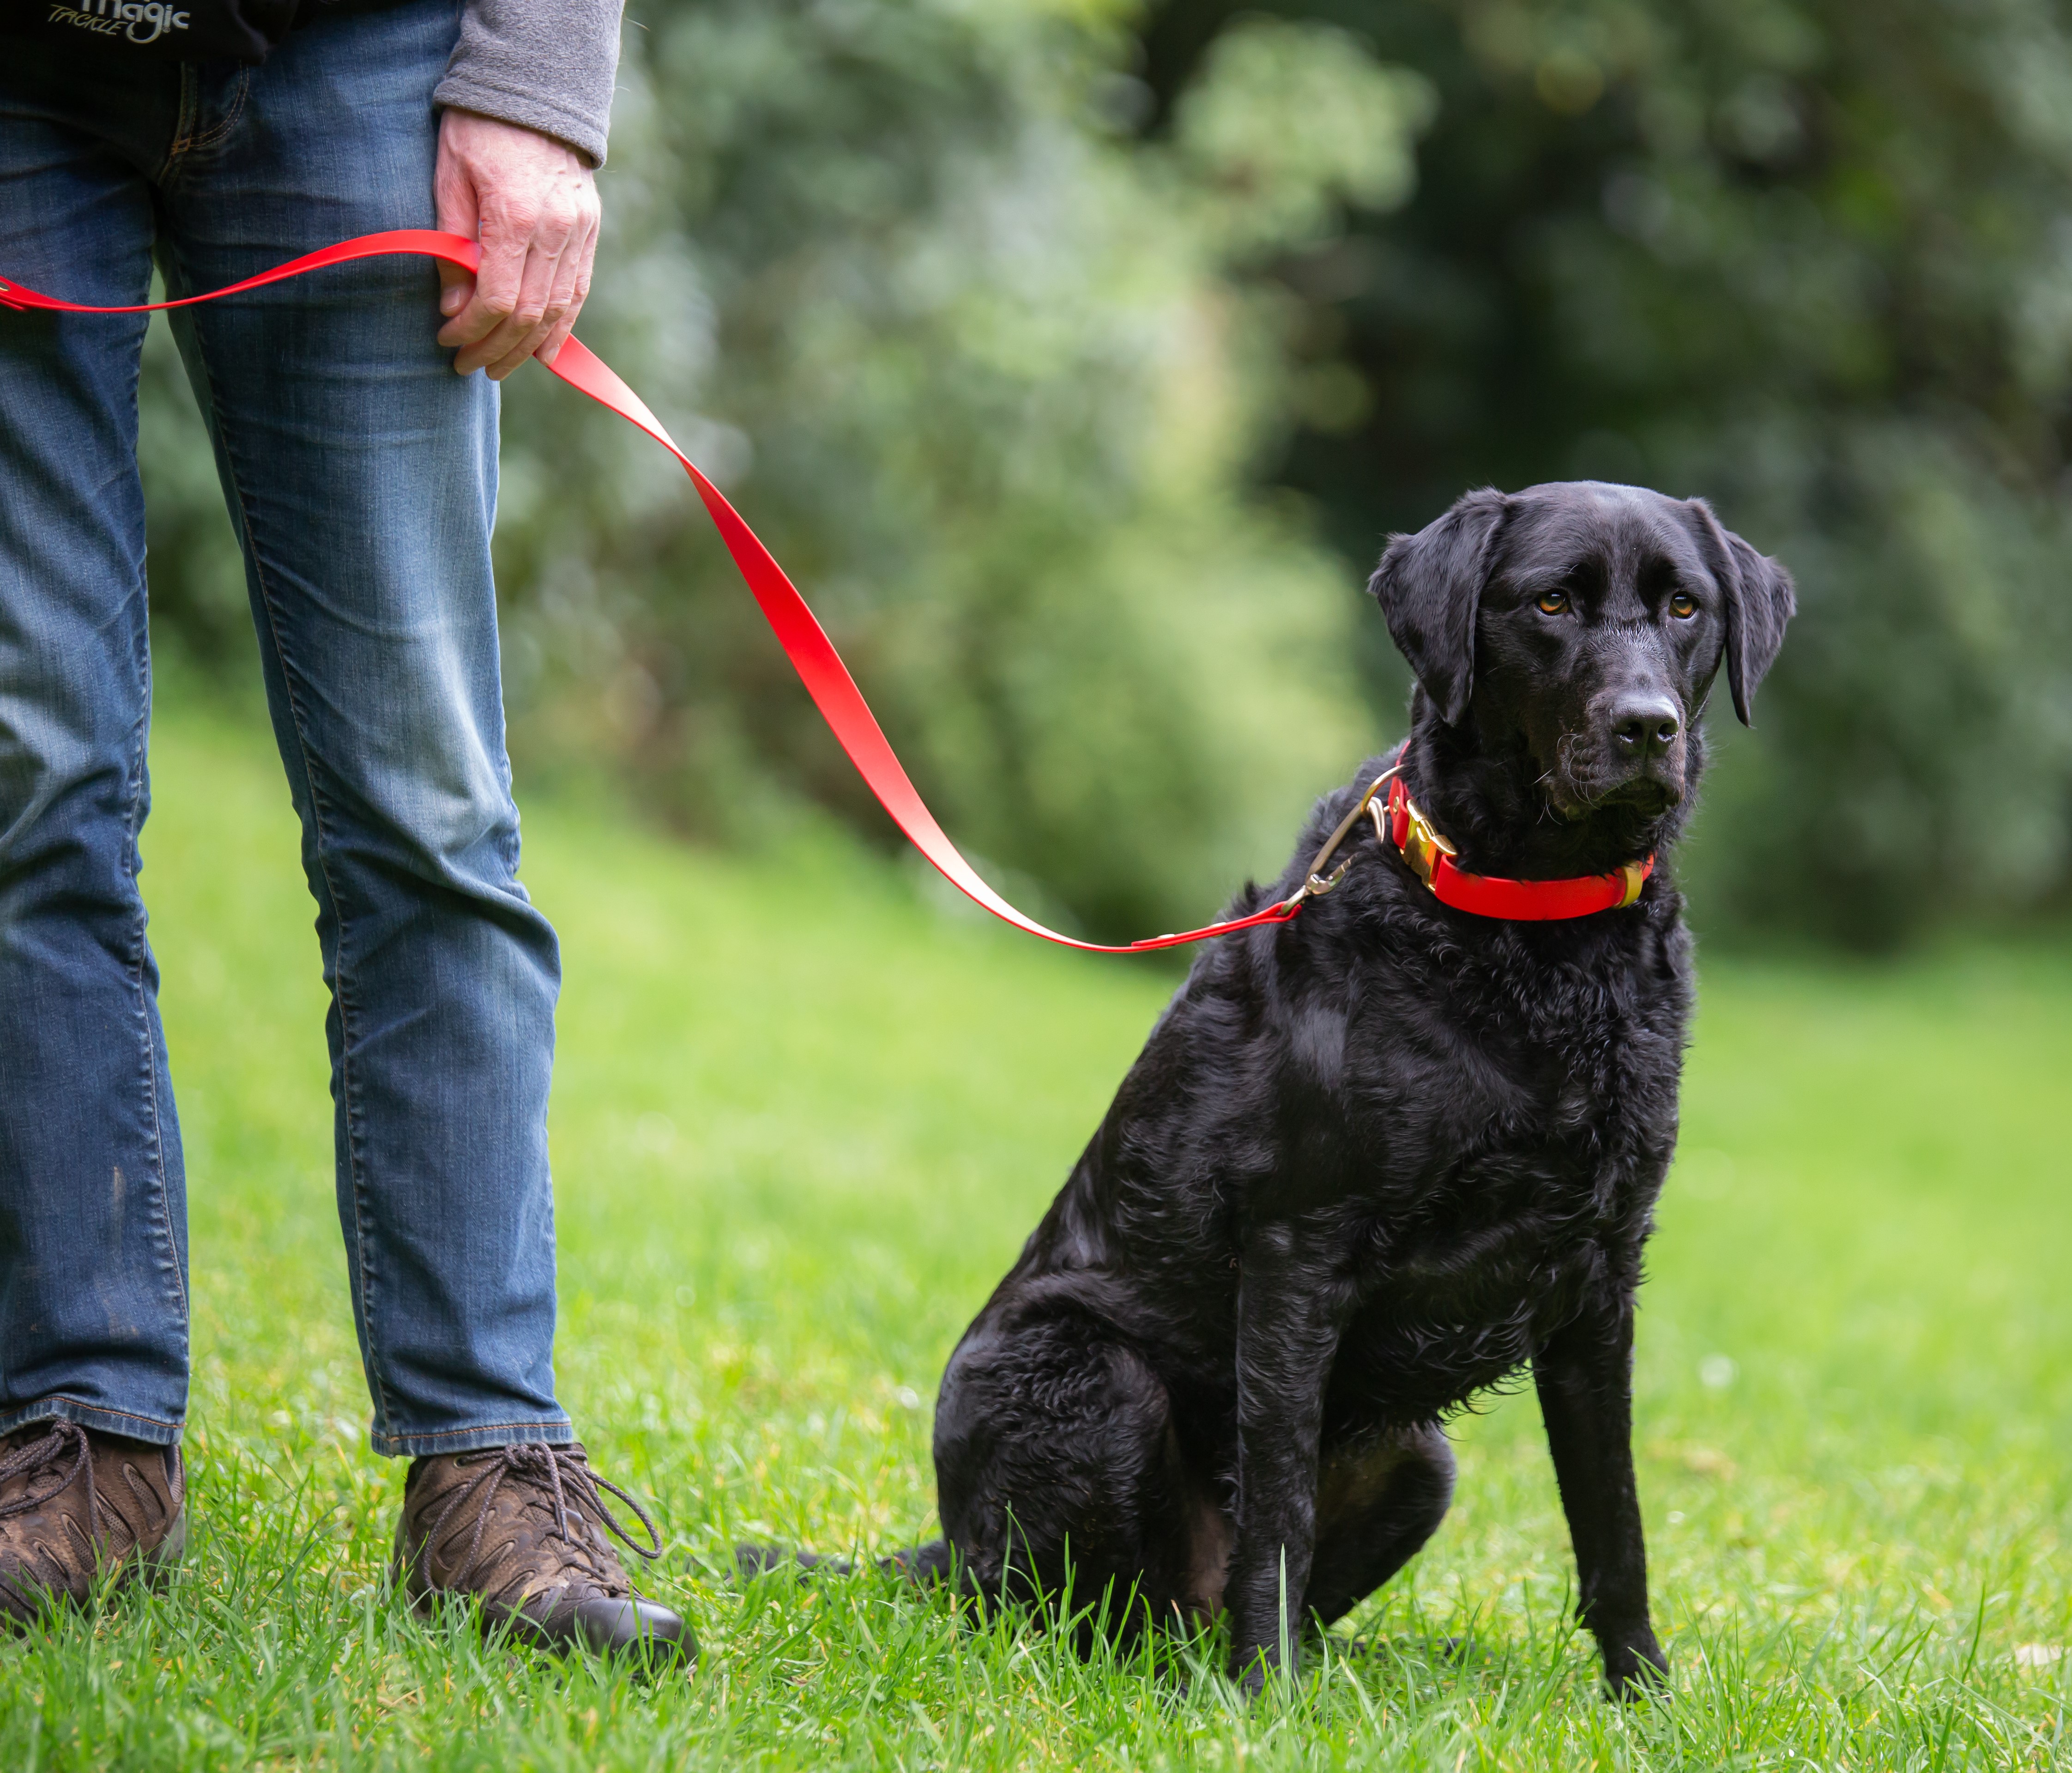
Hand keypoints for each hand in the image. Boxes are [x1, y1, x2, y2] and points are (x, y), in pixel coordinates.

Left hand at [434, 109, 600, 378]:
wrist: (533, 90)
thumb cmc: (479, 130)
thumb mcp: (450, 179)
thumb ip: (453, 245)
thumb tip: (454, 307)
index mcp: (516, 215)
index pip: (499, 297)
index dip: (472, 328)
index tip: (448, 339)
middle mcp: (555, 229)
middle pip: (530, 313)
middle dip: (497, 347)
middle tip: (469, 366)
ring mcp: (579, 231)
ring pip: (559, 309)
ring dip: (529, 347)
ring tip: (501, 366)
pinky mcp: (590, 231)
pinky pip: (578, 291)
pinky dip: (562, 326)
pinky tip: (544, 351)